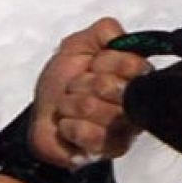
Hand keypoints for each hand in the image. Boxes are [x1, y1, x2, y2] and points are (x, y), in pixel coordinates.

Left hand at [29, 17, 151, 168]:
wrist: (43, 117)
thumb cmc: (64, 81)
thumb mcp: (79, 45)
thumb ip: (103, 31)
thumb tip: (118, 35)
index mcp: (137, 75)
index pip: (133, 64)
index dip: (104, 62)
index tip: (92, 65)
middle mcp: (138, 103)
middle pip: (112, 87)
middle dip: (82, 84)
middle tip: (76, 88)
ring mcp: (127, 130)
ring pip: (96, 109)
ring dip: (71, 105)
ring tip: (69, 107)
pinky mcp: (111, 151)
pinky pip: (90, 134)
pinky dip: (69, 126)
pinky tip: (68, 126)